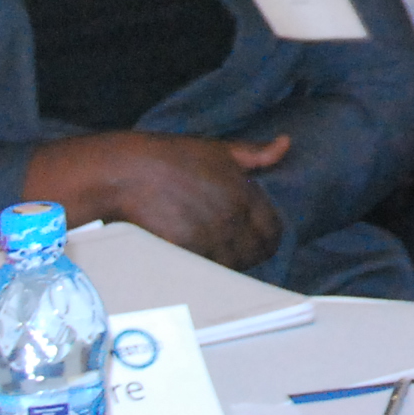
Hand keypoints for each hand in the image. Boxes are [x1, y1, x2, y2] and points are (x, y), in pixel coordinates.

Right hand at [27, 132, 288, 270]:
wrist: (127, 172)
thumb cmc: (172, 156)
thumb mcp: (218, 148)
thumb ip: (255, 153)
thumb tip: (286, 144)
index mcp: (244, 193)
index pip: (273, 229)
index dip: (270, 236)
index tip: (260, 237)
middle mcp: (231, 217)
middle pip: (256, 252)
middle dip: (252, 253)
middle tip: (240, 250)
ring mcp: (208, 236)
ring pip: (232, 265)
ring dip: (229, 263)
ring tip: (220, 255)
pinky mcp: (183, 250)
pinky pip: (205, 269)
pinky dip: (206, 269)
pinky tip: (200, 260)